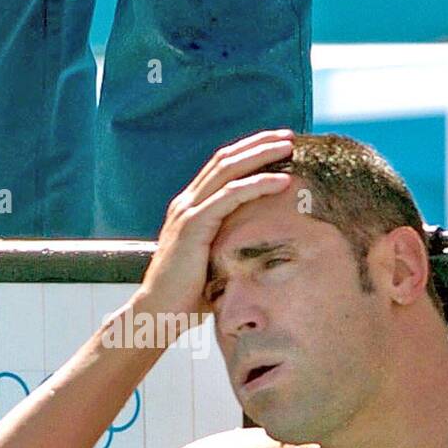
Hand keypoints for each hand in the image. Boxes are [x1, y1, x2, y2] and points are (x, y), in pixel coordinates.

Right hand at [136, 129, 295, 319]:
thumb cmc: (188, 296)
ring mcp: (188, 211)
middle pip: (225, 159)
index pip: (221, 167)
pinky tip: (282, 181)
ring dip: (261, 155)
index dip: (249, 152)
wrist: (158, 313)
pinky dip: (257, 184)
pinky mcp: (193, 225)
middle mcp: (186, 203)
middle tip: (289, 135)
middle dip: (258, 144)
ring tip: (289, 148)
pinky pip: (229, 196)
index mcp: (191, 208)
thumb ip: (231, 246)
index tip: (277, 145)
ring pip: (228, 170)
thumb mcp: (215, 262)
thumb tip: (265, 250)